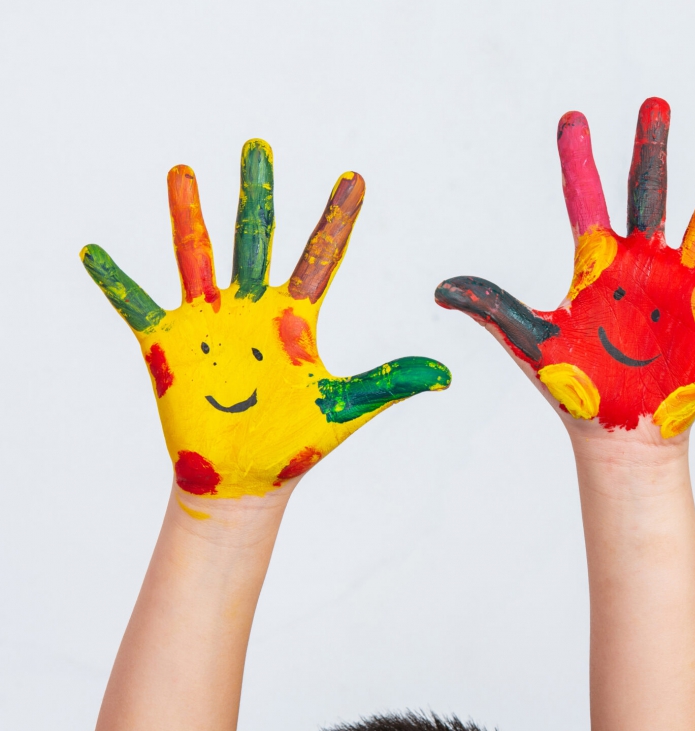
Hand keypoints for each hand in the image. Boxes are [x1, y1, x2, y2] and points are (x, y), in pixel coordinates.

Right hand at [82, 139, 450, 499]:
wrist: (246, 481)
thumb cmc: (295, 443)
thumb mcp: (346, 406)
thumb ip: (391, 382)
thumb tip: (446, 375)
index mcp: (295, 317)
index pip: (321, 255)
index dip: (337, 218)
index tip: (355, 177)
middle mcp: (251, 308)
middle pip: (255, 236)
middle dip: (257, 192)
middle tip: (258, 145)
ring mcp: (207, 322)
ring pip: (197, 255)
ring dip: (188, 214)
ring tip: (183, 170)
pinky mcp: (168, 345)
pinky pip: (135, 305)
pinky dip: (115, 280)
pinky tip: (94, 251)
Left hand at [436, 97, 694, 439]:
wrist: (619, 435)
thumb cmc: (577, 390)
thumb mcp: (532, 342)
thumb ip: (493, 307)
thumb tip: (441, 287)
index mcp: (597, 265)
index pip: (585, 198)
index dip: (577, 159)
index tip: (572, 119)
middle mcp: (641, 264)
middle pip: (648, 193)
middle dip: (650, 149)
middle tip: (654, 105)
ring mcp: (680, 286)